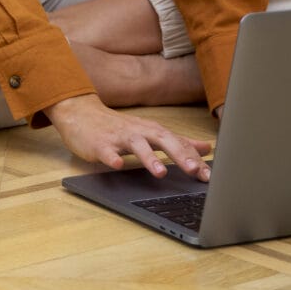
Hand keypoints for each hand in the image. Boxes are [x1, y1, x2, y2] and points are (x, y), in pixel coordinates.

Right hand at [43, 93, 212, 179]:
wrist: (81, 115)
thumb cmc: (119, 128)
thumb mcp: (151, 132)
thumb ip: (179, 142)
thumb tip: (206, 148)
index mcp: (153, 131)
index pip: (178, 144)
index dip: (194, 158)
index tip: (209, 174)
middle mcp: (139, 132)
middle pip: (162, 140)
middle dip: (179, 154)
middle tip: (194, 170)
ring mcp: (119, 138)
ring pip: (136, 145)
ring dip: (149, 158)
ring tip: (161, 172)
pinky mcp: (100, 145)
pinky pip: (107, 152)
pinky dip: (113, 158)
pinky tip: (118, 166)